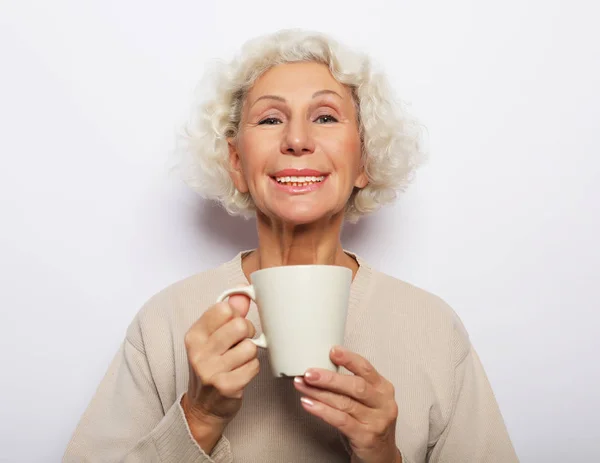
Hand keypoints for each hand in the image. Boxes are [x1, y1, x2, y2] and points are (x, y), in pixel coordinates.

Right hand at [181, 295, 259, 452]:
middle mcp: (199, 352)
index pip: (223, 308)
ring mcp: (211, 371)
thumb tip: (242, 292)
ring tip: (239, 360)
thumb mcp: (212, 338)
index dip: (236, 314)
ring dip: (250, 353)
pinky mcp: (227, 386)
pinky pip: (254, 366)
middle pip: (240, 325)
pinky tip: (241, 373)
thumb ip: (228, 314)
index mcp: (194, 335)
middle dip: (248, 333)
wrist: (203, 408)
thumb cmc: (211, 366)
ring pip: (250, 347)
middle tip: (241, 343)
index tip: (233, 324)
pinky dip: (252, 368)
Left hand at [293, 346, 400, 462]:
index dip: (349, 358)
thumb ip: (351, 385)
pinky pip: (341, 421)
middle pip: (355, 386)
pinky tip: (309, 404)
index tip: (332, 351)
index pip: (366, 368)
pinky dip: (322, 411)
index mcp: (383, 388)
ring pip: (345, 403)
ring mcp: (376, 421)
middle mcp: (383, 403)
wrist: (381, 457)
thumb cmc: (369, 423)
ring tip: (302, 386)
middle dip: (329, 378)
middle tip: (309, 372)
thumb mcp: (368, 401)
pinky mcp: (366, 437)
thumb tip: (321, 368)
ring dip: (319, 393)